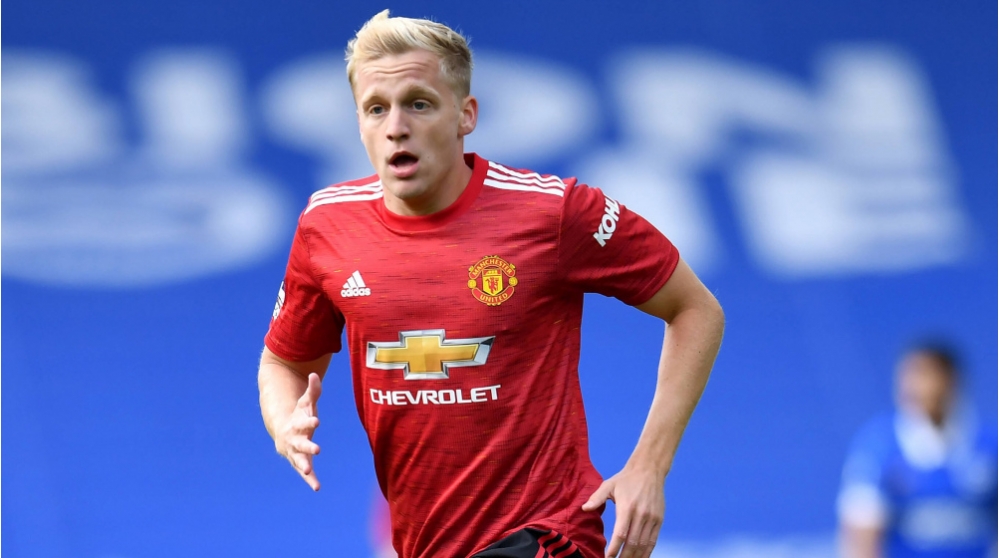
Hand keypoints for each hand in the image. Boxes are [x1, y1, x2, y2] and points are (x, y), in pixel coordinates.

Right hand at [275, 373, 322, 490]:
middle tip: (317, 450)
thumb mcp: (305, 402)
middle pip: (301, 443)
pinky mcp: (300, 461)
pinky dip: (310, 480)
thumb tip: (315, 374)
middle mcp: (294, 439)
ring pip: (299, 460)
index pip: (304, 422)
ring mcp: (295, 452)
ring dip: (304, 466)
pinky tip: (317, 488)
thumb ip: (313, 390)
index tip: (317, 420)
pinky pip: (304, 472)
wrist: (283, 430)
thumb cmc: (298, 415)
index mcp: (297, 424)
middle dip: (308, 446)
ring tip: (309, 471)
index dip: (310, 421)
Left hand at [582, 466, 664, 557]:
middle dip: (624, 557)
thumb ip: (596, 498)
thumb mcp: (608, 485)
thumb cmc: (626, 479)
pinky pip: (653, 540)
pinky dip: (647, 552)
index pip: (621, 534)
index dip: (614, 549)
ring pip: (644, 544)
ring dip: (636, 557)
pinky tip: (640, 557)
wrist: (649, 470)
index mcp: (627, 507)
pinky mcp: (659, 520)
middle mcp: (641, 515)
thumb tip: (584, 508)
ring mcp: (652, 519)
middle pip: (633, 543)